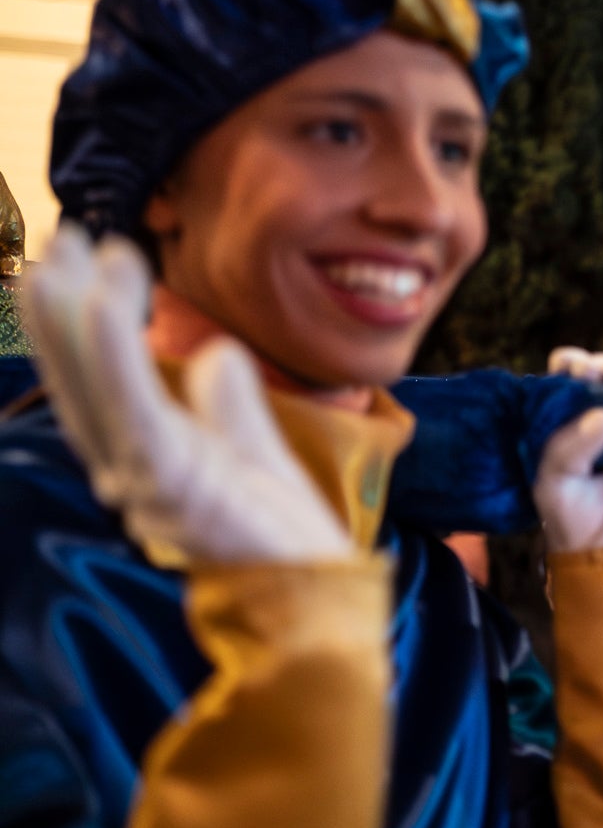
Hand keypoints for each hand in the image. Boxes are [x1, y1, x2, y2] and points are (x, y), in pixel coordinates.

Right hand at [22, 225, 349, 562]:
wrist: (316, 590)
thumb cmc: (279, 528)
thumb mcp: (253, 447)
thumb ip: (230, 404)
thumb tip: (217, 356)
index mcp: (150, 453)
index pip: (106, 378)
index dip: (87, 320)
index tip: (93, 257)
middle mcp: (132, 465)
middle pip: (85, 376)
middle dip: (65, 306)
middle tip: (61, 236)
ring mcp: (146, 476)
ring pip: (96, 386)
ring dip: (74, 318)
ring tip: (65, 256)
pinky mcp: (172, 482)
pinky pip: (132, 409)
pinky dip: (111, 355)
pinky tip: (107, 305)